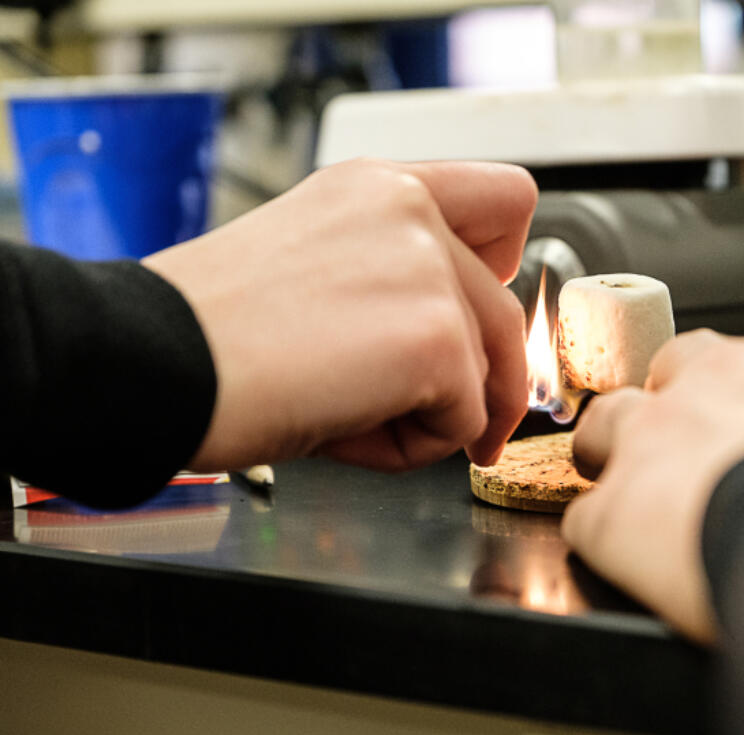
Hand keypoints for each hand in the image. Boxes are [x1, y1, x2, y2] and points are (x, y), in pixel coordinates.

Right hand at [144, 158, 536, 471]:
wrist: (147, 360)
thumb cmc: (210, 331)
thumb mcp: (316, 266)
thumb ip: (395, 277)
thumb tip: (462, 343)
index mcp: (379, 187)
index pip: (505, 201)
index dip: (502, 270)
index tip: (476, 320)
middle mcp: (412, 213)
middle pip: (506, 312)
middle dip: (486, 379)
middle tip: (454, 423)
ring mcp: (430, 272)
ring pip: (490, 373)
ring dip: (433, 415)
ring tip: (349, 417)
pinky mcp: (435, 338)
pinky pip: (464, 422)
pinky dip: (412, 449)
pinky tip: (343, 429)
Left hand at [562, 329, 743, 642]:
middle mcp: (721, 385)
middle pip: (671, 370)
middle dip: (671, 404)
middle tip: (681, 449)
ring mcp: (657, 439)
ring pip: (606, 421)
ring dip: (612, 451)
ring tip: (629, 491)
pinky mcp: (614, 509)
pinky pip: (589, 517)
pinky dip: (606, 538)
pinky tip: (631, 566)